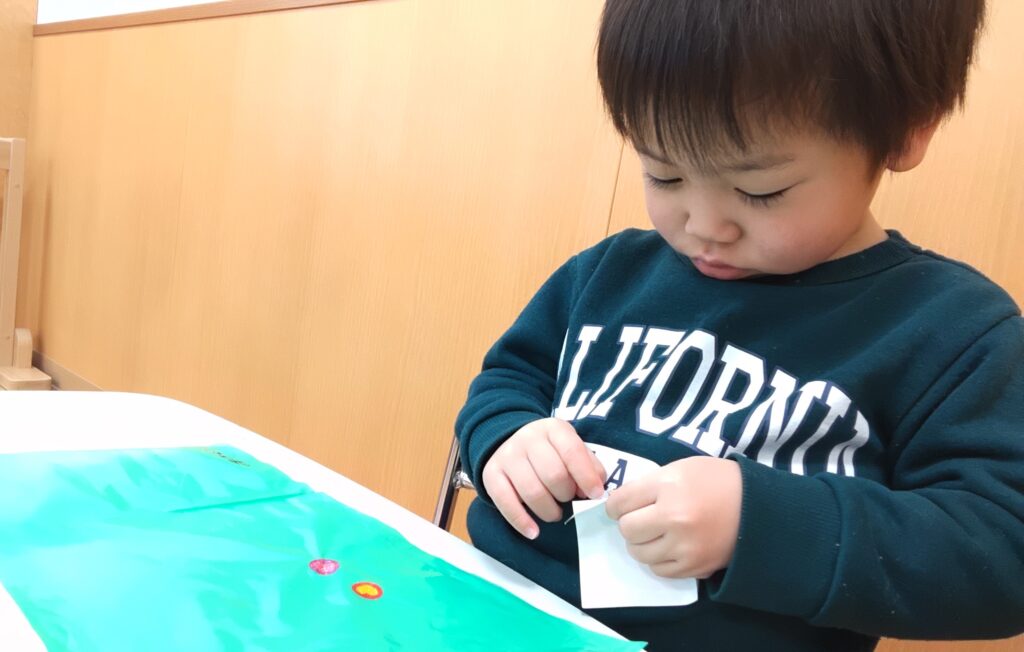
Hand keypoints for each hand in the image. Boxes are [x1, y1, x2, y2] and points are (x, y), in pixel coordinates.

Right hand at [482, 418, 606, 539]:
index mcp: (553, 429)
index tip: (595, 495)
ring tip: (554, 513)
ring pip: (532, 492)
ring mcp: (507, 455)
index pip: (572, 452)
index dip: (586, 477)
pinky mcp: (491, 474)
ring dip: (549, 510)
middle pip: (553, 475)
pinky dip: (521, 521)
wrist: (511, 440)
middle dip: (566, 495)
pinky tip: (533, 532)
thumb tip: (595, 489)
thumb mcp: (572, 448)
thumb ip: (588, 466)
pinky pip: (505, 502)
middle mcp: (527, 438)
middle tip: (568, 499)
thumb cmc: (551, 450)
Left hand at [605, 456, 741, 578]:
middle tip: (643, 518)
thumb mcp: (679, 469)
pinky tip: (671, 545)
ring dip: (643, 543)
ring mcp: (685, 546)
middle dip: (630, 523)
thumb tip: (618, 506)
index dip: (615, 506)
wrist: (758, 507)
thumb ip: (648, 486)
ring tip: (657, 532)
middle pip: (627, 530)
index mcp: (669, 487)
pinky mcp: (695, 567)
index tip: (620, 507)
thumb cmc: (715, 481)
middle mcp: (674, 518)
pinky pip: (659, 569)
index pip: (620, 503)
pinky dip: (659, 559)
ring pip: (639, 553)